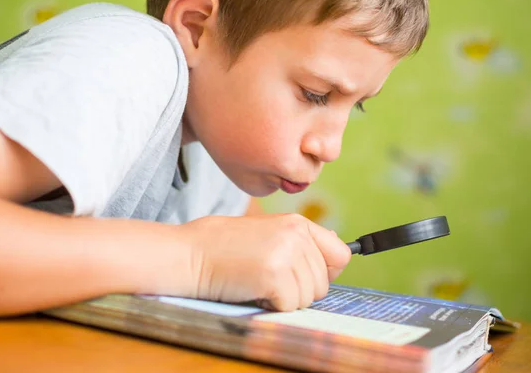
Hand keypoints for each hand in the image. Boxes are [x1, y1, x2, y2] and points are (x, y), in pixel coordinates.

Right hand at [180, 213, 350, 310]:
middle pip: (323, 283)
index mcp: (297, 223)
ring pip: (308, 297)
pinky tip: (252, 289)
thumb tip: (339, 244)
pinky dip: (271, 305)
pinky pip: (290, 306)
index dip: (327, 272)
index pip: (341, 254)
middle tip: (267, 278)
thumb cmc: (221, 246)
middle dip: (298, 290)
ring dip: (284, 299)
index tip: (306, 277)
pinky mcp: (275, 276)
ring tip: (257, 281)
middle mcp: (297, 235)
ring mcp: (287, 254)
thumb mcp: (267, 232)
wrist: (189, 254)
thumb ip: (300, 240)